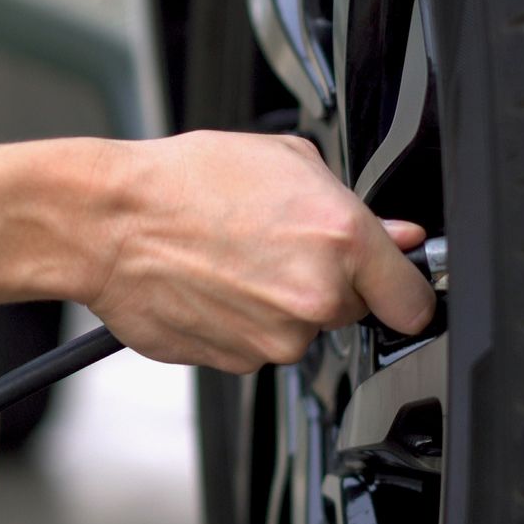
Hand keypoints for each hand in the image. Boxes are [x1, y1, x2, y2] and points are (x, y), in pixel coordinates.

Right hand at [88, 131, 433, 372]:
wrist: (110, 223)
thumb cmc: (185, 182)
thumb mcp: (285, 161)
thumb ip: (350, 204)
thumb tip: (396, 236)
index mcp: (341, 242)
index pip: (413, 299)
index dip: (407, 290)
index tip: (399, 288)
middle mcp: (315, 299)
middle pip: (352, 311)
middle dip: (326, 283)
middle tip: (278, 244)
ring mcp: (275, 339)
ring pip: (299, 330)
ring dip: (278, 304)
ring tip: (234, 259)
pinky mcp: (236, 362)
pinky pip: (256, 346)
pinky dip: (241, 322)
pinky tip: (213, 284)